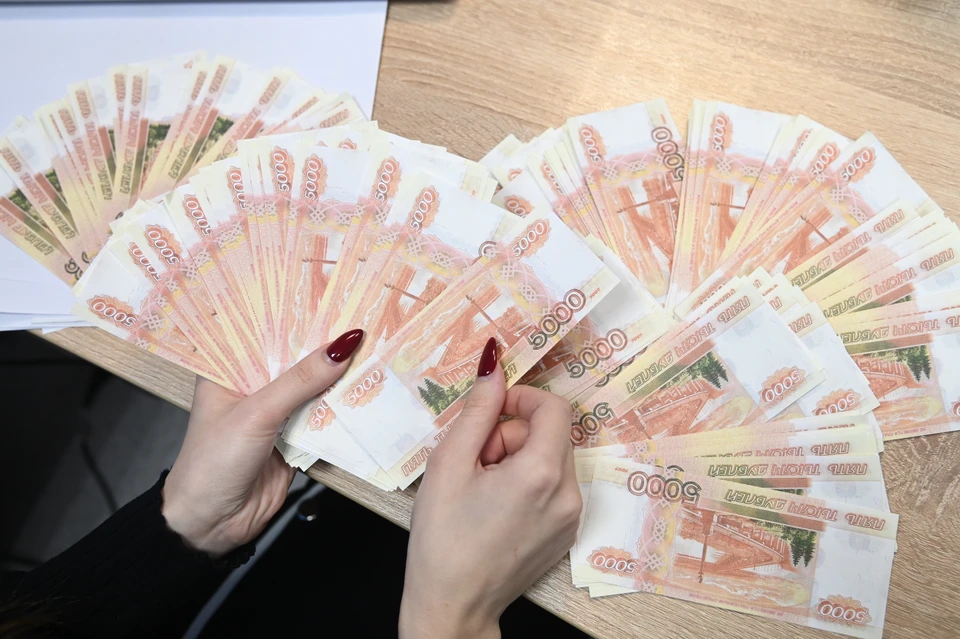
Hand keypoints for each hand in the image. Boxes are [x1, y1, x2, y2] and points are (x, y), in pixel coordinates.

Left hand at [161, 329, 363, 555]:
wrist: (210, 525)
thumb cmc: (213, 462)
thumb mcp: (257, 413)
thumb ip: (300, 380)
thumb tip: (344, 345)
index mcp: (230, 368)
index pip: (267, 330)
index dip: (297, 312)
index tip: (334, 292)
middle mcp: (254, 385)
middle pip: (296, 357)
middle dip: (328, 344)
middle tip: (368, 314)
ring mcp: (277, 412)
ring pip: (315, 386)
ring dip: (341, 375)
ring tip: (378, 345)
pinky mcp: (297, 438)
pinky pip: (326, 417)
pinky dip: (346, 407)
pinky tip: (372, 387)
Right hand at [399, 338, 581, 638]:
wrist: (453, 606)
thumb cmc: (442, 538)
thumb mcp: (449, 464)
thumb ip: (477, 410)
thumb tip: (494, 365)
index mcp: (540, 473)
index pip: (553, 407)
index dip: (522, 398)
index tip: (493, 412)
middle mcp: (567, 493)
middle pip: (552, 432)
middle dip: (513, 432)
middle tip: (476, 458)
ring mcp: (571, 516)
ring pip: (553, 458)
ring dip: (520, 457)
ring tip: (483, 485)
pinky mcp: (566, 533)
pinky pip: (555, 486)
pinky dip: (529, 482)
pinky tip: (497, 505)